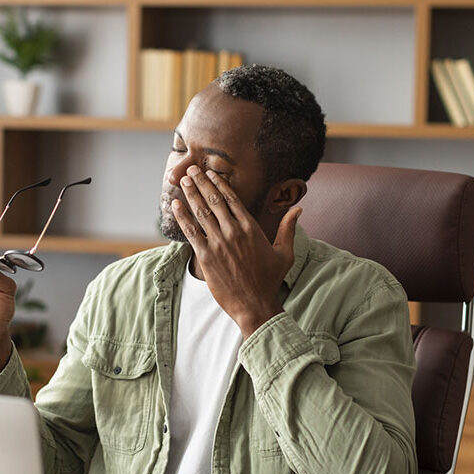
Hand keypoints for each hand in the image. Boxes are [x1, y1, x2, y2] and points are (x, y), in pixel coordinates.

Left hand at [171, 165, 300, 338]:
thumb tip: (299, 209)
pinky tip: (175, 205)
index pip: (232, 199)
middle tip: (191, 169)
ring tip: (183, 180)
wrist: (255, 304)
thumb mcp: (285, 252)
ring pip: (201, 212)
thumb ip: (288, 228)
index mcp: (251, 227)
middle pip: (214, 200)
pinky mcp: (206, 256)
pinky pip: (191, 232)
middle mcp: (234, 231)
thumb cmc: (270, 280)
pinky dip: (182, 217)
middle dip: (201, 182)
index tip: (210, 173)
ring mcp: (219, 243)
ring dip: (191, 194)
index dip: (219, 184)